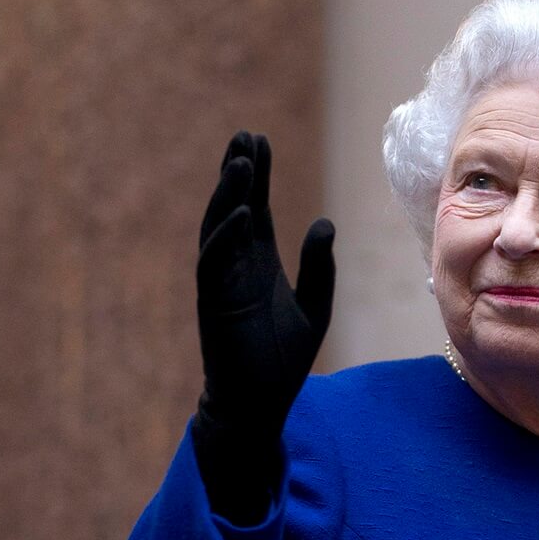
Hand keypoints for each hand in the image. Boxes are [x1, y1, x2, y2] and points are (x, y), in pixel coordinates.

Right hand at [195, 131, 335, 445]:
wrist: (260, 403)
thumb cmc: (283, 359)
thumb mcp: (314, 308)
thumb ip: (318, 268)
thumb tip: (324, 223)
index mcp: (259, 263)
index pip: (255, 209)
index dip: (257, 176)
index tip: (260, 140)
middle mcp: (237, 266)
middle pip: (234, 208)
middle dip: (239, 173)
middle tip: (246, 136)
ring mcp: (222, 283)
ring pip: (219, 228)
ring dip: (228, 195)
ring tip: (240, 163)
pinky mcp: (214, 304)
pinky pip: (214, 264)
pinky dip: (225, 237)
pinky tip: (239, 213)